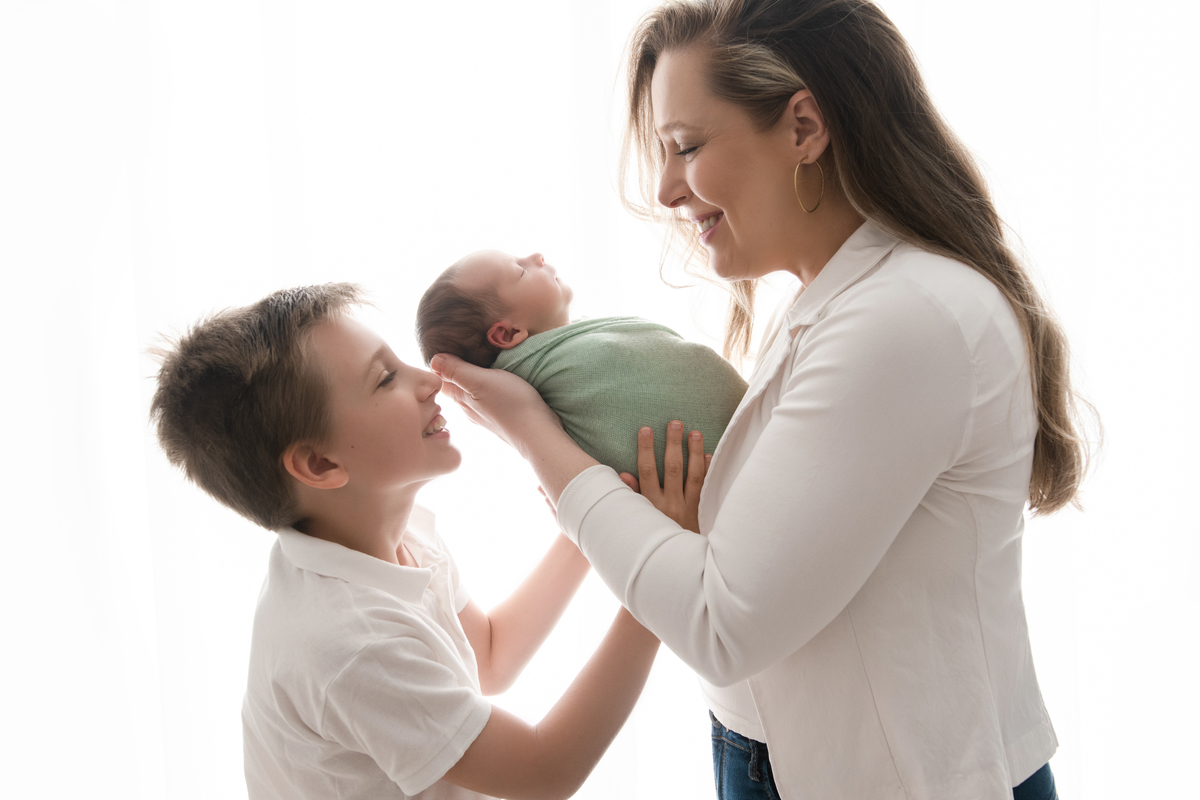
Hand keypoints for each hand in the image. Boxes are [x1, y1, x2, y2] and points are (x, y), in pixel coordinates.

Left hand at [430, 353, 561, 457]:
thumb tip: (432, 361)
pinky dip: (485, 391)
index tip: (445, 349)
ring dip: (470, 382)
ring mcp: (484, 416)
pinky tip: (494, 386)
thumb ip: (457, 370)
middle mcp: (468, 409)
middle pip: (454, 388)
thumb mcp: (480, 380)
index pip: (440, 381)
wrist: (538, 433)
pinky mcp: (500, 419)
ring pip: (470, 395)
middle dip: (453, 373)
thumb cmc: (510, 403)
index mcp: (461, 398)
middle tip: (459, 352)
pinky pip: (485, 401)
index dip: (439, 366)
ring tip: (477, 366)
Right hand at [618, 421, 708, 532]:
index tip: (646, 429)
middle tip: (675, 422)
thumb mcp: (638, 520)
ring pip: (694, 476)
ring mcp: (688, 509)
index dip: (646, 449)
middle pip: (672, 469)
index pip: (647, 471)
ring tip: (694, 433)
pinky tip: (710, 455)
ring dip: (694, 453)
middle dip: (673, 444)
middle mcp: (670, 506)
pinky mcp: (702, 514)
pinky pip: (707, 489)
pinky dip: (709, 472)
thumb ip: (632, 497)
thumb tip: (623, 474)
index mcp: (651, 506)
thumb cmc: (652, 539)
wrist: (676, 568)